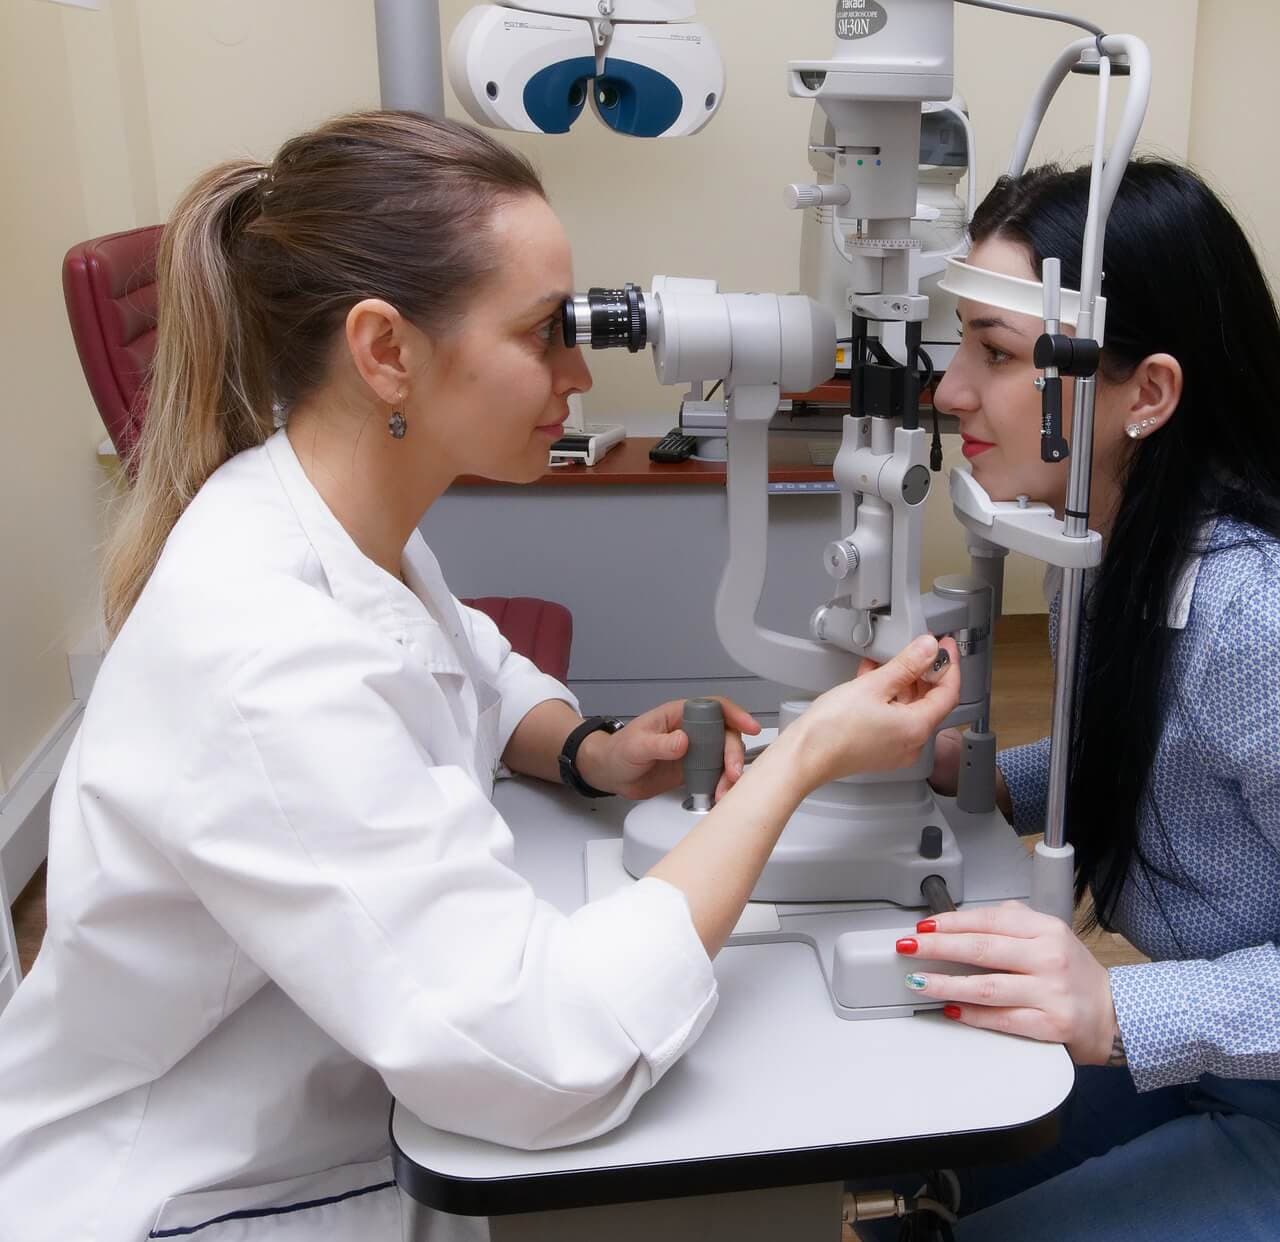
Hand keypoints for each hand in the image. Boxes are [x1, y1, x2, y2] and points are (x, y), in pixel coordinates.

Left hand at [576, 698, 760, 801]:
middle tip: (733, 774)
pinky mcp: (694, 771)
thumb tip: (684, 741)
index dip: (735, 714)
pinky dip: (721, 786)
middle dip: (734, 754)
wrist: (610, 775)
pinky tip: (719, 796)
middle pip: (725, 735)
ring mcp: (695, 751)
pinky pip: (715, 775)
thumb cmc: (618, 751)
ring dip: (730, 774)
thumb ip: (660, 744)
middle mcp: (692, 730)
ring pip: (724, 757)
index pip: (714, 707)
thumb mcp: (636, 746)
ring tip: (724, 792)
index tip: (749, 727)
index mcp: (679, 715)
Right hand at [781, 634, 960, 790]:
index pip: (948, 693)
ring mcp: (895, 748)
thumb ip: (905, 664)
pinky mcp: (878, 748)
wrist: (803, 755)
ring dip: (903, 682)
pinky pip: (893, 718)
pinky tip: (874, 678)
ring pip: (910, 709)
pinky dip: (888, 697)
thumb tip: (927, 649)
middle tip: (919, 648)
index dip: (949, 665)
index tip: (945, 646)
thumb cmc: (831, 729)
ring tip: (889, 660)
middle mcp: (912, 743)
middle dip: (925, 672)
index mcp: (917, 728)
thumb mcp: (873, 686)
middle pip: (930, 701)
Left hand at [899, 901, 1119, 1064]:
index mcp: (1046, 930)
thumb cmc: (1075, 973)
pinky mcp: (1051, 1025)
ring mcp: (1050, 993)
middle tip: (908, 948)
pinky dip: (972, 1015)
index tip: (923, 928)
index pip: (989, 921)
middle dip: (937, 948)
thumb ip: (1012, 920)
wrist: (1114, 1014)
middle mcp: (1048, 958)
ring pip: (986, 987)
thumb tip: (964, 919)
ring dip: (946, 984)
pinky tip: (951, 1009)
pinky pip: (1002, 1019)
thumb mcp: (1050, 934)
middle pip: (982, 949)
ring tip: (919, 982)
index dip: (951, 923)